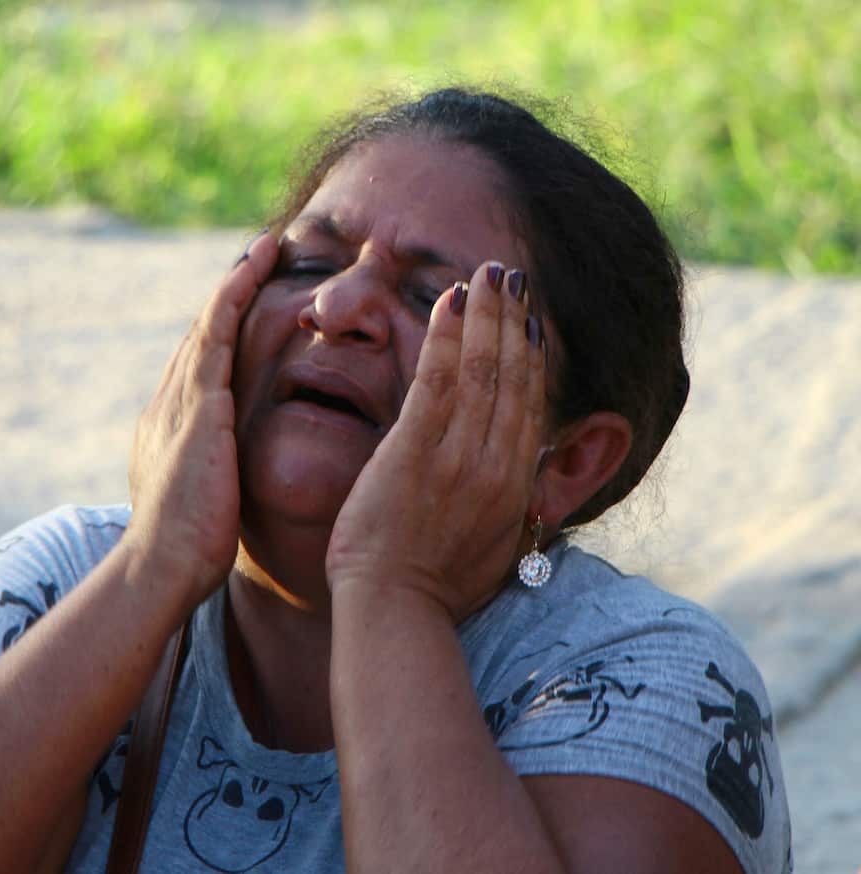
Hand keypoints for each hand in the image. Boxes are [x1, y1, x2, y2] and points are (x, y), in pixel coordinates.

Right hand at [125, 232, 278, 600]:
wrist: (161, 566)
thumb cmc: (185, 551)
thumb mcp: (196, 506)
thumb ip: (206, 482)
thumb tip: (217, 482)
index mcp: (169, 428)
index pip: (200, 366)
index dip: (221, 330)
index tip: (245, 302)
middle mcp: (169, 404)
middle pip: (201, 334)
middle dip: (229, 293)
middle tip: (260, 254)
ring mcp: (180, 402)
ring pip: (208, 324)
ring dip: (235, 281)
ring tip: (264, 248)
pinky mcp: (199, 406)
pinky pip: (216, 336)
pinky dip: (232, 299)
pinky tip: (253, 272)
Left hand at [325, 261, 546, 622]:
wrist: (395, 612)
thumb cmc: (435, 590)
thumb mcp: (496, 549)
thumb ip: (513, 507)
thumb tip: (529, 482)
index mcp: (517, 487)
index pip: (531, 405)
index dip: (534, 356)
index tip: (532, 320)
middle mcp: (497, 466)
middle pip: (514, 377)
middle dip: (515, 320)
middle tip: (514, 276)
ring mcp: (458, 458)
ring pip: (483, 371)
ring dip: (487, 315)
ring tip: (489, 274)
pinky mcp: (414, 453)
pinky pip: (438, 382)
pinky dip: (448, 338)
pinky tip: (451, 302)